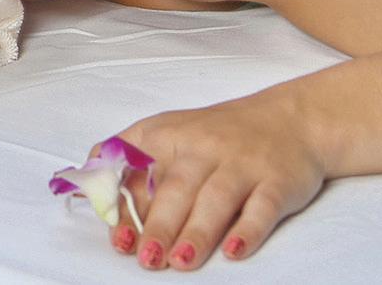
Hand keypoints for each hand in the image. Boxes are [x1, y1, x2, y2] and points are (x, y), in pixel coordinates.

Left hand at [103, 98, 325, 267]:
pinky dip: (248, 229)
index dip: (127, 205)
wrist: (291, 119)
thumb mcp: (169, 135)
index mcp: (168, 135)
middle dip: (160, 224)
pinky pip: (262, 206)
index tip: (118, 238)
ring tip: (180, 262)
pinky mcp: (277, 182)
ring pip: (216, 198)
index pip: (139, 169)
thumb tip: (89, 198)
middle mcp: (204, 147)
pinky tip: (234, 251)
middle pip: (177, 188)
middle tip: (146, 258)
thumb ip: (130, 163)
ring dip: (197, 232)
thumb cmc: (218, 135)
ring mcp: (242, 164)